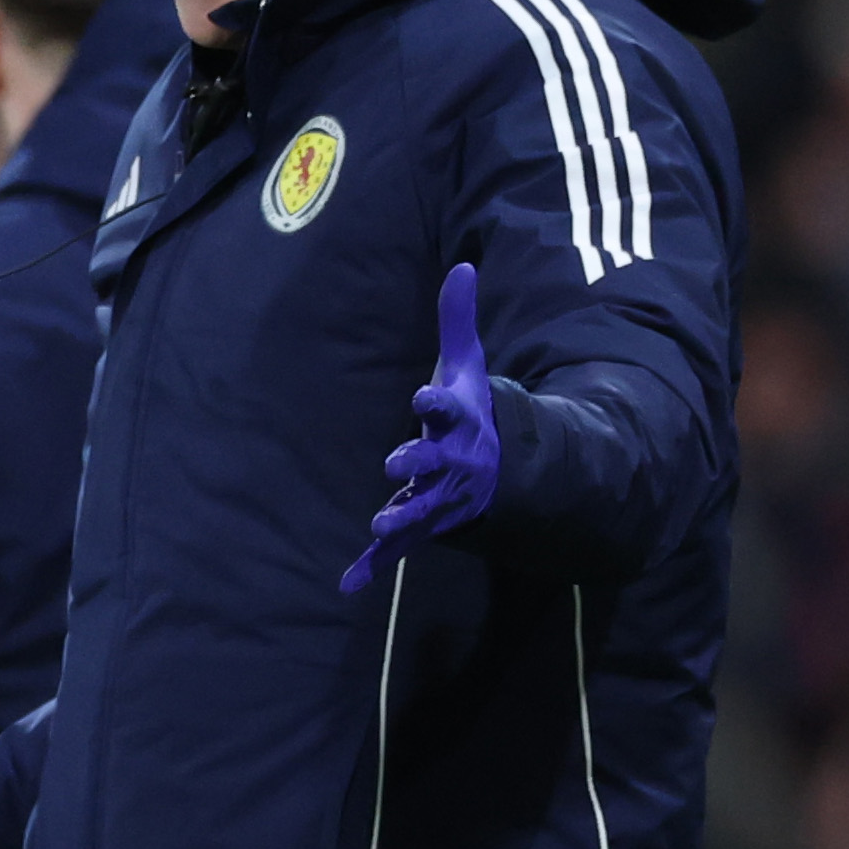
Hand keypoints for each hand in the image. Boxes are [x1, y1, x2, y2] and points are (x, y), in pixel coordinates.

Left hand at [340, 260, 499, 594]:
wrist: (499, 468)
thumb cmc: (473, 412)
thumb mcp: (467, 366)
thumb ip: (457, 321)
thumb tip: (462, 264)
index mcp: (458, 423)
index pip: (446, 409)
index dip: (435, 403)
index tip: (423, 396)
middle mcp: (450, 463)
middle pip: (434, 464)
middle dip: (417, 464)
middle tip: (395, 464)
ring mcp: (438, 498)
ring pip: (419, 511)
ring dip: (400, 518)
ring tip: (379, 526)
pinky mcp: (422, 525)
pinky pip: (396, 550)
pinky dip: (372, 567)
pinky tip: (348, 584)